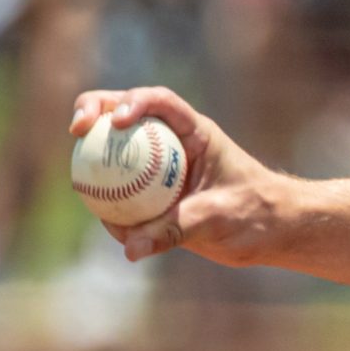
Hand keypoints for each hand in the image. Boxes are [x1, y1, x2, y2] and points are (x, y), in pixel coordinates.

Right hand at [69, 86, 290, 265]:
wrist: (272, 231)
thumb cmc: (256, 213)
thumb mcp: (216, 218)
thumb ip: (173, 230)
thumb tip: (130, 249)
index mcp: (195, 131)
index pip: (161, 101)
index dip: (134, 101)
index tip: (117, 121)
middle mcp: (172, 141)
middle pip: (125, 112)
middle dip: (94, 110)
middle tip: (76, 130)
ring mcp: (158, 164)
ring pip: (115, 149)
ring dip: (92, 156)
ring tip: (81, 184)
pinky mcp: (152, 190)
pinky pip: (120, 188)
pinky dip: (107, 198)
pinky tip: (106, 220)